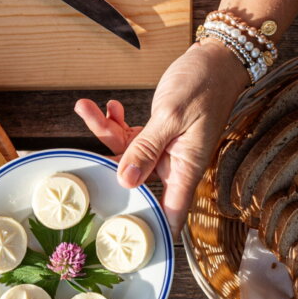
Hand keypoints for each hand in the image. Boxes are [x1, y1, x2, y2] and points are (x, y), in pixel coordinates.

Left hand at [75, 40, 249, 234]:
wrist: (215, 59)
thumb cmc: (204, 84)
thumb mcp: (171, 115)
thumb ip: (146, 148)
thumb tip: (125, 181)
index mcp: (185, 167)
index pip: (171, 213)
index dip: (151, 229)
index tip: (124, 239)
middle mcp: (173, 164)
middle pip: (134, 181)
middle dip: (106, 165)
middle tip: (82, 153)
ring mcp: (163, 149)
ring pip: (126, 154)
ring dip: (104, 132)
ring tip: (88, 108)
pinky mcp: (156, 134)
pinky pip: (129, 137)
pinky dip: (115, 122)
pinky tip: (109, 107)